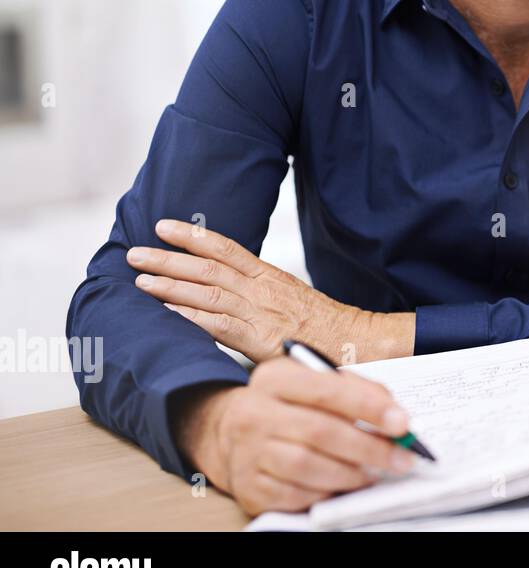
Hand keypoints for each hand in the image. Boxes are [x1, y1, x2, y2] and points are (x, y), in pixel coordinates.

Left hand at [128, 218, 410, 363]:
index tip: (164, 226)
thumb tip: (229, 290)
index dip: (192, 236)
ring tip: (141, 282)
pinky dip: (191, 318)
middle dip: (169, 259)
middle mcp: (260, 289)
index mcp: (268, 275)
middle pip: (207, 268)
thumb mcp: (289, 295)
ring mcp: (258, 312)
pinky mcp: (258, 339)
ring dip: (171, 286)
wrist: (352, 341)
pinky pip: (218, 326)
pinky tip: (167, 315)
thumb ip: (258, 291)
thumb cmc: (322, 324)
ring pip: (207, 293)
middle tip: (135, 254)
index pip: (225, 248)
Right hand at [177, 358, 415, 515]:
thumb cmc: (288, 405)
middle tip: (402, 458)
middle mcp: (254, 413)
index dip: (368, 407)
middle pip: (320, 432)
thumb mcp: (314, 382)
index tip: (402, 423)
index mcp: (275, 378)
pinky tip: (343, 487)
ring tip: (374, 473)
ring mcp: (246, 452)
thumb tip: (395, 415)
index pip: (327, 390)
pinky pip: (293, 495)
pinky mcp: (248, 487)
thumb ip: (356, 390)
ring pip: (307, 466)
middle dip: (369, 448)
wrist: (230, 432)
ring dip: (350, 474)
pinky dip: (325, 492)